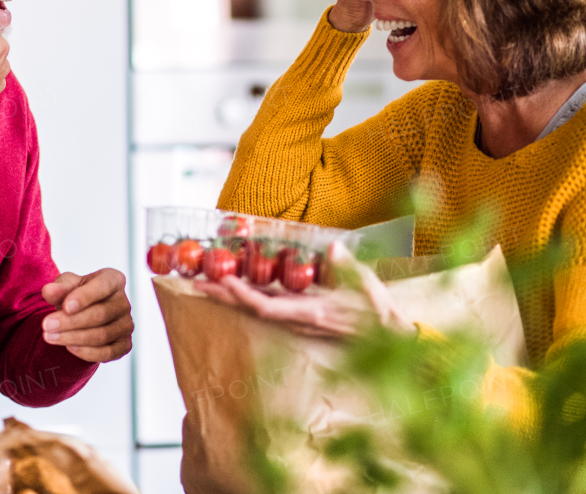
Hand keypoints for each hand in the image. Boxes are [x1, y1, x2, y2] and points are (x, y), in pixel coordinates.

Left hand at [40, 268, 132, 362]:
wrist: (82, 313)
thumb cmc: (75, 295)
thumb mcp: (66, 286)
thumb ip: (59, 287)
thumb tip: (48, 291)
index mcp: (114, 280)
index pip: (102, 287)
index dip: (84, 297)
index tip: (65, 307)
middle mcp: (124, 302)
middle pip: (100, 314)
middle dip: (71, 321)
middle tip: (46, 325)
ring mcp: (126, 325)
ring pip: (101, 336)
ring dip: (73, 338)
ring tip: (49, 337)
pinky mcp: (124, 345)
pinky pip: (107, 353)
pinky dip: (87, 352)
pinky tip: (69, 348)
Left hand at [194, 258, 412, 338]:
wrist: (389, 336)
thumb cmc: (378, 311)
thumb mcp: (367, 285)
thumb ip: (347, 267)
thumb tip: (334, 248)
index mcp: (310, 313)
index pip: (268, 308)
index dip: (244, 295)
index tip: (224, 280)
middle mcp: (298, 320)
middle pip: (252, 309)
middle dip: (224, 296)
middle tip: (196, 283)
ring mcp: (298, 321)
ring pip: (257, 309)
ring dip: (232, 297)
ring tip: (207, 282)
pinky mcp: (301, 318)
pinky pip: (269, 308)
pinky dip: (249, 297)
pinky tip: (238, 286)